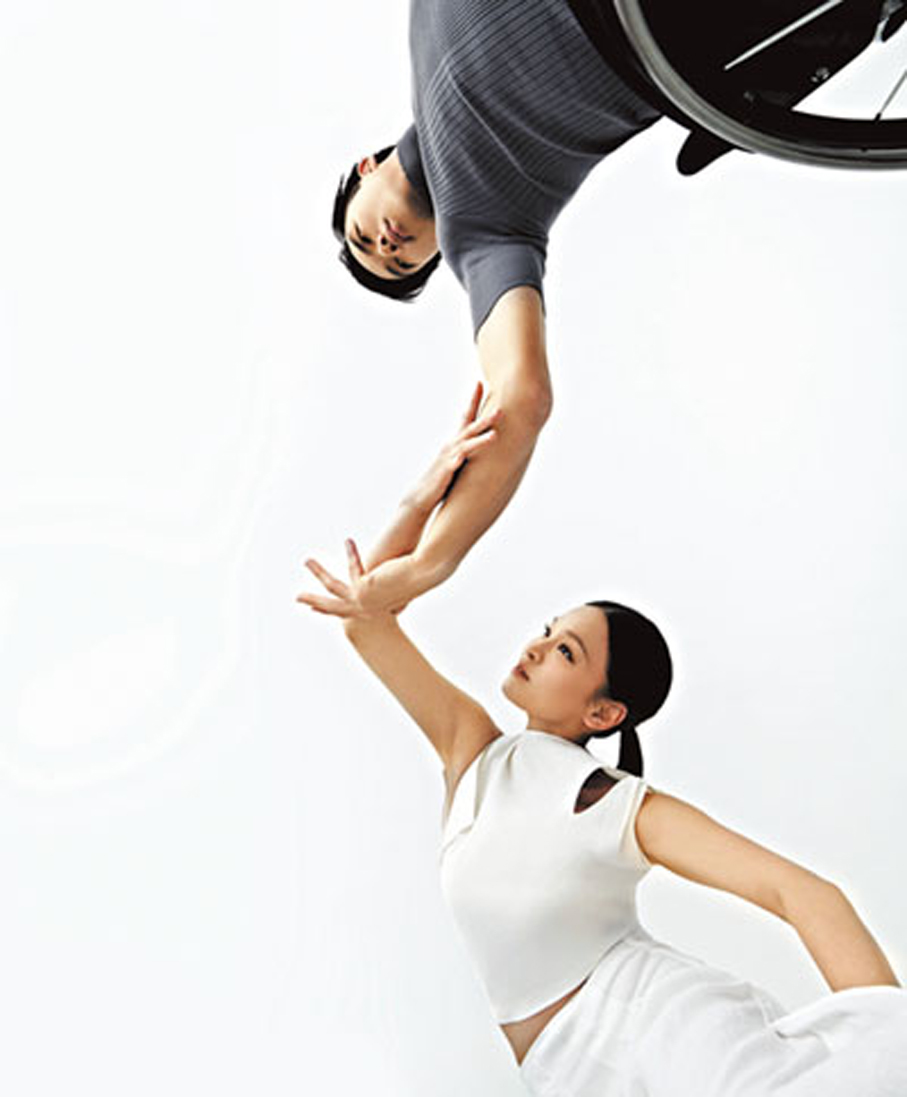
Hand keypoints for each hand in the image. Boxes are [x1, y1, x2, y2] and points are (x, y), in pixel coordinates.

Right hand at [297, 538, 408, 618]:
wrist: (426, 572)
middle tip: (296, 597)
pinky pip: (353, 568)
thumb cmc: (416, 576)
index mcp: (373, 609)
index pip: (347, 610)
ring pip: (334, 586)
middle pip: (333, 606)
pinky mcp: (365, 588)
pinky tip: (349, 541)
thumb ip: (384, 582)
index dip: (329, 609)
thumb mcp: (395, 583)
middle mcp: (367, 609)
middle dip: (314, 600)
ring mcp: (365, 601)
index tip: (314, 609)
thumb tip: (381, 575)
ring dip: (318, 572)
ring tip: (306, 560)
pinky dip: (352, 554)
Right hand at [404, 382, 499, 515]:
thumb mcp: (456, 460)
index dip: (473, 400)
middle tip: (500, 406)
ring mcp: (448, 458)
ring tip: (495, 434)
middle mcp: (451, 446)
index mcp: (455, 442)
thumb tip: (483, 441)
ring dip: (480, 439)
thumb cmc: (441, 479)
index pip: (465, 417)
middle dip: (485, 417)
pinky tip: (463, 458)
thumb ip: (467, 450)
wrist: (421, 495)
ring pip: (466, 445)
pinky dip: (459, 460)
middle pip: (469, 427)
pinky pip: (453, 464)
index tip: (480, 383)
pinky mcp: (445, 471)